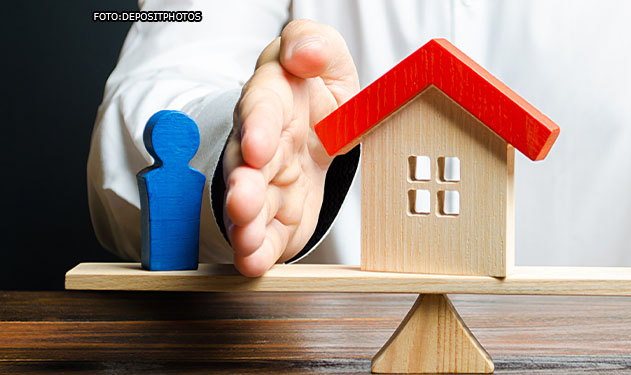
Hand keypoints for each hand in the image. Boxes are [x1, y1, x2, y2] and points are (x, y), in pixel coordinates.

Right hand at [222, 20, 358, 276]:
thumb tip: (303, 52)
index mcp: (273, 100)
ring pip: (249, 206)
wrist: (317, 126)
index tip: (258, 148)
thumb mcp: (325, 57)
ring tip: (245, 241)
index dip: (258, 128)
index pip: (262, 109)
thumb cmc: (314, 90)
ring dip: (245, 226)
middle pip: (246, 166)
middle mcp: (261, 144)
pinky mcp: (277, 215)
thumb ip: (313, 45)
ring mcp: (266, 183)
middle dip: (243, 187)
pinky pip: (265, 236)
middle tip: (242, 203)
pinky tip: (254, 264)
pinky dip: (257, 253)